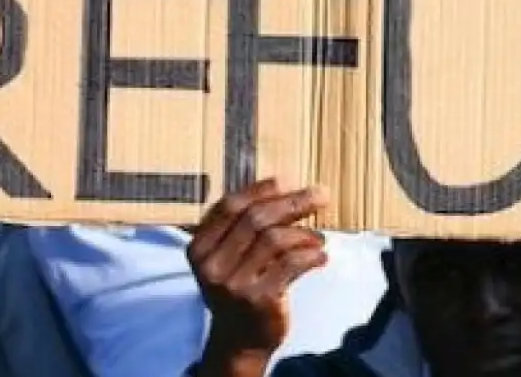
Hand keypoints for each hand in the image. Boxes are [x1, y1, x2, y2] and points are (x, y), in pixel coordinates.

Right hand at [188, 181, 330, 374]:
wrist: (240, 341)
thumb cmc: (240, 288)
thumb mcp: (229, 257)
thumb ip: (243, 225)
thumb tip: (284, 184)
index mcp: (199, 248)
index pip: (229, 206)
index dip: (260, 189)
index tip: (288, 179)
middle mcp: (212, 265)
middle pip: (255, 219)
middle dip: (293, 202)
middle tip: (321, 195)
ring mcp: (233, 284)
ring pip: (274, 239)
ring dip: (304, 234)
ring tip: (319, 238)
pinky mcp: (258, 299)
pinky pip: (291, 264)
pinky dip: (311, 256)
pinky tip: (321, 257)